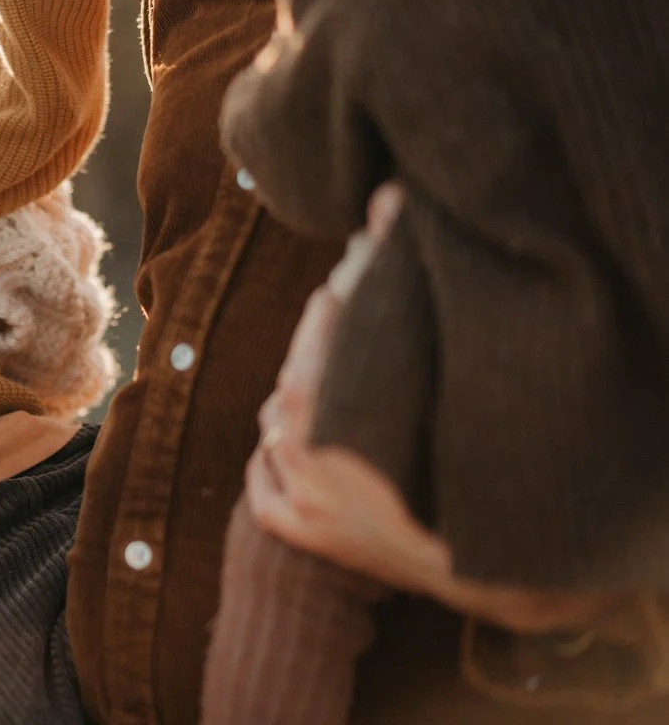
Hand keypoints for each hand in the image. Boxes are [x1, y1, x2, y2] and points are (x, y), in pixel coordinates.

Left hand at [249, 183, 626, 634]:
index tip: (347, 283)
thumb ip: (400, 287)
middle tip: (344, 325)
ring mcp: (298, 497)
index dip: (337, 302)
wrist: (499, 567)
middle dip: (321, 350)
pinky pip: (264, 488)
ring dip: (298, 404)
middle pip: (295, 379)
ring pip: (275, 428)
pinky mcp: (300, 534)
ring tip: (334, 384)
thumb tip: (386, 196)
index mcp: (323, 406)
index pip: (317, 332)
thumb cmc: (477, 458)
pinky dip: (273, 463)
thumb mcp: (440, 369)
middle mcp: (299, 451)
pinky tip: (291, 443)